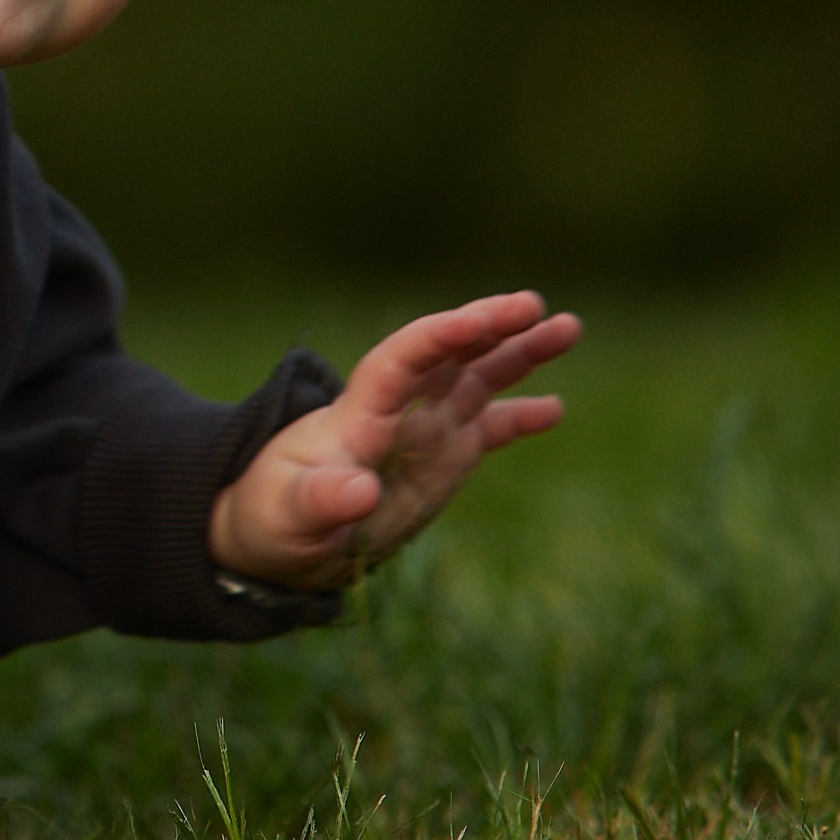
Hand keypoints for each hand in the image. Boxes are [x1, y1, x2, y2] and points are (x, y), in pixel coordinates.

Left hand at [206, 291, 581, 592]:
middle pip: (447, 355)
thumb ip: (319, 502)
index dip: (438, 337)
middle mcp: (397, 412)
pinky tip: (556, 408)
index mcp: (358, 416)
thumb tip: (359, 492)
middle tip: (534, 304)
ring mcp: (423, 433)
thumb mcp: (287, 516)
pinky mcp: (441, 459)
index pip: (400, 361)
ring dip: (518, 353)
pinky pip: (487, 428)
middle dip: (489, 326)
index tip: (480, 320)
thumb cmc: (272, 519)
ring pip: (476, 378)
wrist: (275, 536)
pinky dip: (520, 417)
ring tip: (567, 327)